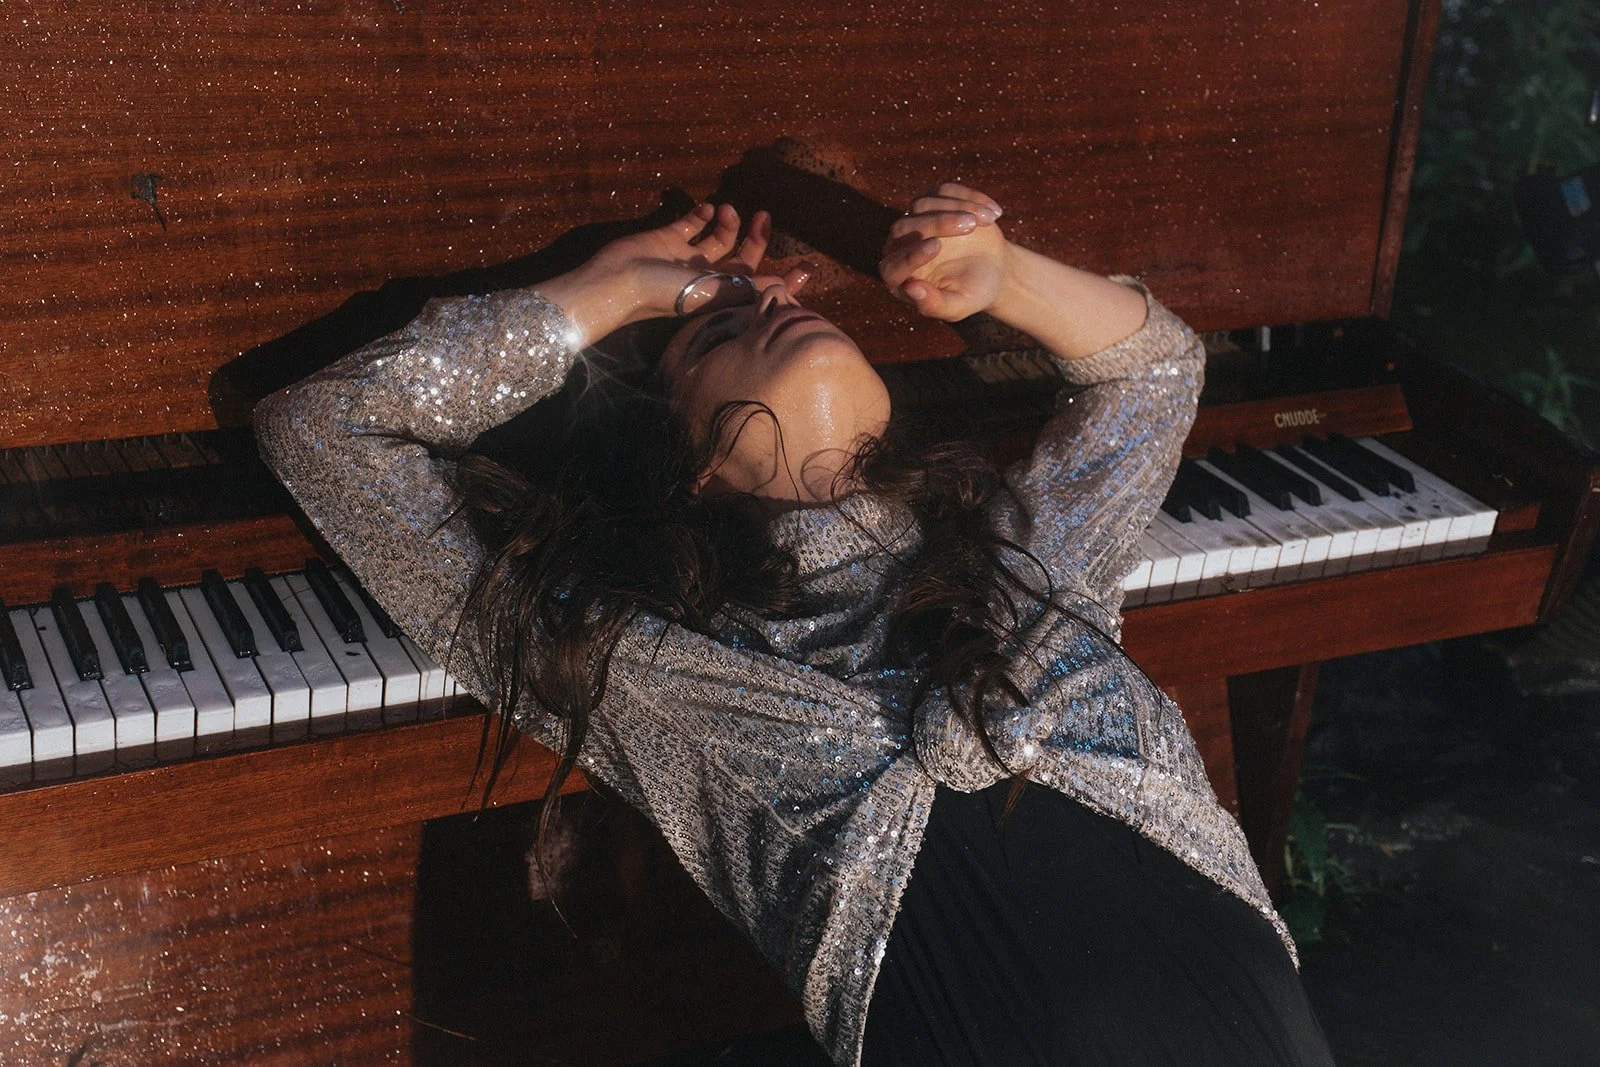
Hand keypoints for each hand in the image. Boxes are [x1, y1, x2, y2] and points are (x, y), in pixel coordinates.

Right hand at [588, 203, 811, 323]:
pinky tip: (706, 207)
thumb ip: (747, 289)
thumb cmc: (666, 295)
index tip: (808, 267)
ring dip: (728, 221)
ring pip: (717, 238)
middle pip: (742, 259)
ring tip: (728, 210)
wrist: (618, 282)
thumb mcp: (713, 294)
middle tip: (765, 216)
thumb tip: (781, 288)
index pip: (761, 288)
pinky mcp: (666, 239)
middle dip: (757, 238)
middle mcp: (707, 278)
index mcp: (722, 296)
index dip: (784, 280)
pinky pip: (690, 224)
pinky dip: (701, 214)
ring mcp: (686, 258)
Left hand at [878, 183, 1007, 321]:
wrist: (992, 270)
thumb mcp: (957, 306)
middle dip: (939, 223)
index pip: (893, 266)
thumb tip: (911, 289)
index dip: (911, 255)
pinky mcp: (932, 201)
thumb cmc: (973, 293)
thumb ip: (934, 305)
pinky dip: (970, 198)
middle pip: (905, 227)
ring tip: (989, 221)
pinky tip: (993, 214)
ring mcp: (914, 220)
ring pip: (924, 204)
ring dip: (958, 208)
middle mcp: (899, 246)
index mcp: (898, 278)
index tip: (936, 246)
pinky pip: (944, 191)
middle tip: (970, 226)